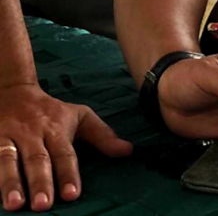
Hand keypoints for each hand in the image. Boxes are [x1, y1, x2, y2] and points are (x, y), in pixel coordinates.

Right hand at [0, 83, 131, 211]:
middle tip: (44, 204)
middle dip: (40, 182)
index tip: (73, 195)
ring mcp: (8, 138)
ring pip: (8, 160)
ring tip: (15, 205)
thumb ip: (102, 135)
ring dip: (10, 182)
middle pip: (37, 159)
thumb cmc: (51, 111)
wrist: (13, 90)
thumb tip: (128, 151)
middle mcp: (33, 134)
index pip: (64, 154)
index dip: (68, 174)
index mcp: (56, 130)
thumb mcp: (79, 116)